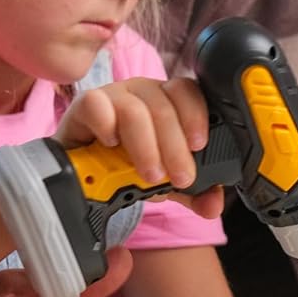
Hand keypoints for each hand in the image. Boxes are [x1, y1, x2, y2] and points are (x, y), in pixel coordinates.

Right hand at [57, 76, 222, 220]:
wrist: (87, 173)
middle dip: (174, 147)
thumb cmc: (130, 165)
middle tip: (179, 178)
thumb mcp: (167, 181)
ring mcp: (113, 95)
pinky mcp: (83, 105)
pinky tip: (111, 145)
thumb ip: (194, 192)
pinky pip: (96, 104)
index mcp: (168, 100)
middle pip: (164, 106)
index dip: (195, 116)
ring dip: (145, 147)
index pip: (187, 91)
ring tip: (150, 175)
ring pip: (134, 110)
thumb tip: (213, 205)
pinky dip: (106, 125)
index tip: (199, 146)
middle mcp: (142, 93)